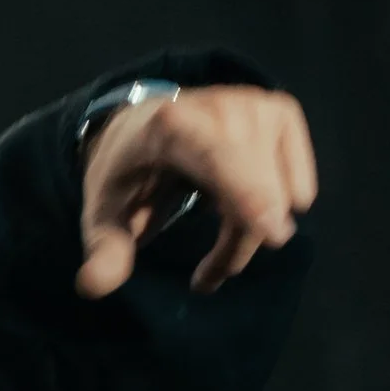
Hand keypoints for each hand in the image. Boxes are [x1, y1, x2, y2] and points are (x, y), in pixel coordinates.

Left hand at [78, 84, 317, 299]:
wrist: (144, 119)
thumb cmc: (127, 170)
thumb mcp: (104, 212)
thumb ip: (105, 249)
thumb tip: (92, 286)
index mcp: (169, 126)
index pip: (214, 156)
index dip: (246, 192)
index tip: (274, 232)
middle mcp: (220, 107)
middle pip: (253, 196)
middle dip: (234, 248)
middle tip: (205, 277)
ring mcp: (255, 105)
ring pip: (280, 197)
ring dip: (251, 234)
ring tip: (218, 237)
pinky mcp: (281, 111)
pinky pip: (297, 184)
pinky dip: (276, 205)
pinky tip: (242, 196)